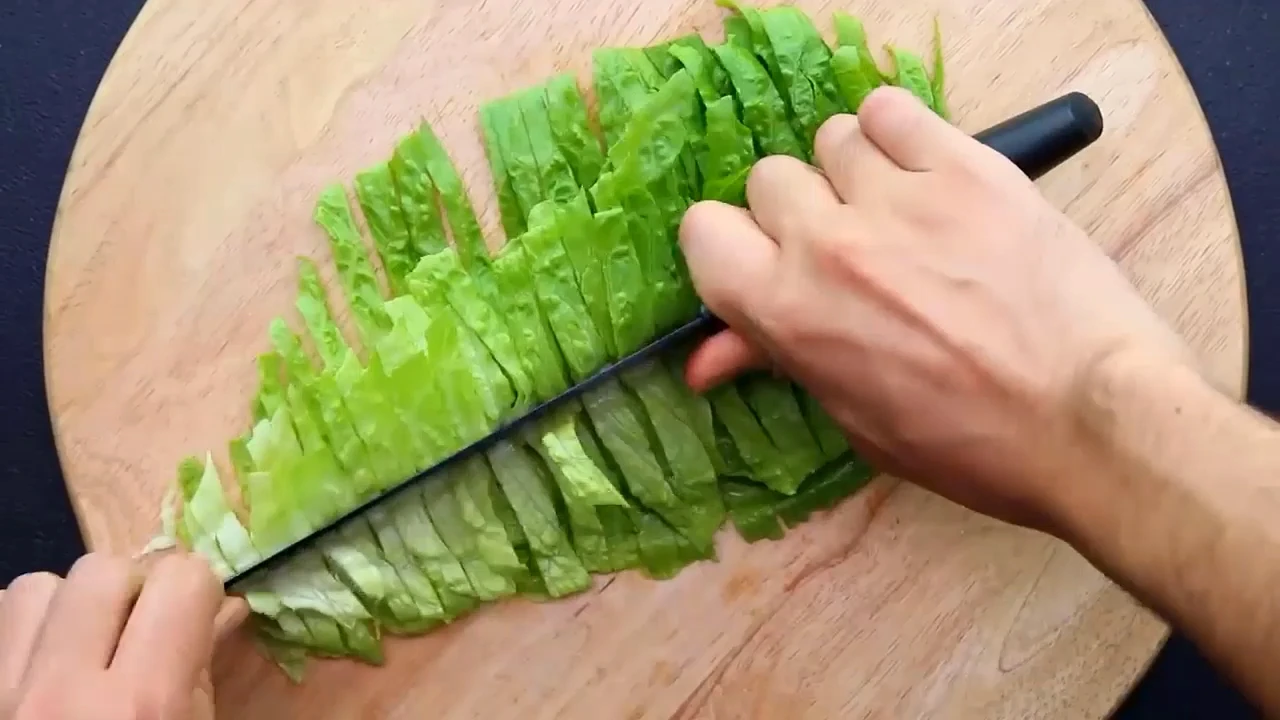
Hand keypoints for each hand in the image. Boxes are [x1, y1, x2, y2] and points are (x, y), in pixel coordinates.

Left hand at [0, 552, 245, 719]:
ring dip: (68, 607)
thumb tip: (220, 605)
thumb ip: (201, 670)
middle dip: (131, 591)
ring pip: (36, 587)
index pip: (179, 579)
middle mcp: (63, 691)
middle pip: (102, 570)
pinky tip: (45, 664)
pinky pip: (0, 618)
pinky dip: (28, 630)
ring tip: (85, 651)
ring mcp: (3, 695)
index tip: (196, 617)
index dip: (196, 591)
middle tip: (142, 634)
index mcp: (143, 704)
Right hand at [678, 86, 1190, 531]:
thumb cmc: (971, 444)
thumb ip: (780, 361)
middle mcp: (828, 244)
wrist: (1090, 421)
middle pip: (769, 178)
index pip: (704, 231)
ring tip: (901, 210)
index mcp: (787, 313)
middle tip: (849, 247)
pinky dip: (900, 132)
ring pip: (834, 138)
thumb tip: (705, 359)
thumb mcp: (855, 417)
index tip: (765, 259)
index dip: (733, 246)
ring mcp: (898, 199)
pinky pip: (893, 109)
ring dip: (855, 171)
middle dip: (800, 211)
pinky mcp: (965, 167)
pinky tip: (925, 169)